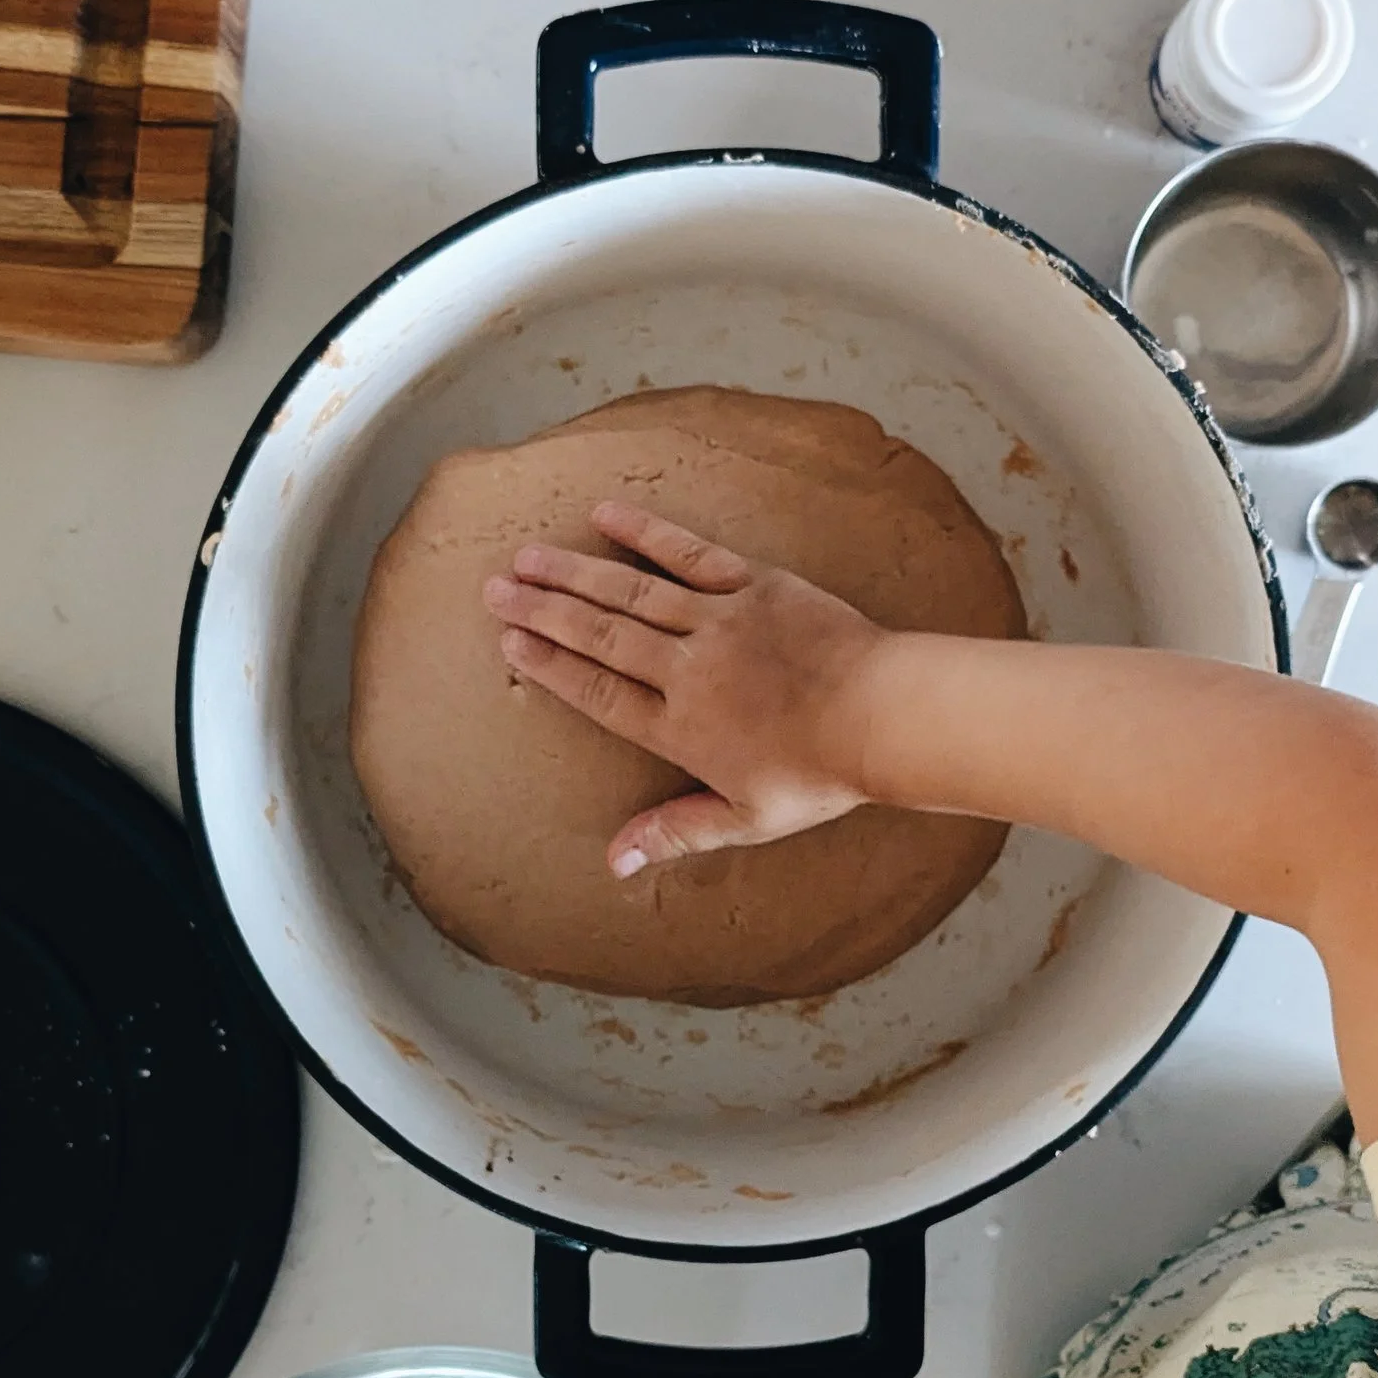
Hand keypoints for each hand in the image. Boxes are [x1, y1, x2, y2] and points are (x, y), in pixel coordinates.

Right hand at [484, 499, 885, 873]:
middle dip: (543, 612)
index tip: (511, 644)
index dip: (552, 668)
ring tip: (527, 556)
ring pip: (630, 592)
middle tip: (493, 590)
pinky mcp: (754, 586)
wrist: (884, 717)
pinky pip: (688, 553)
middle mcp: (687, 670)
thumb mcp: (746, 820)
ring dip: (574, 573)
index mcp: (680, 728)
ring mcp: (718, 621)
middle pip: (600, 636)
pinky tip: (605, 515)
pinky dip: (645, 534)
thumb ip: (675, 833)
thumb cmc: (821, 776)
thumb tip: (612, 861)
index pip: (599, 693)